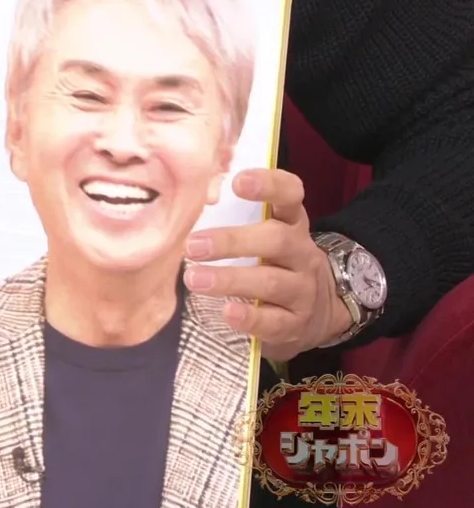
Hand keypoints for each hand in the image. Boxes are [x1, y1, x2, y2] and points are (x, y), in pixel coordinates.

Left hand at [181, 169, 351, 361]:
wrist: (321, 312)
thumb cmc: (278, 265)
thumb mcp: (267, 238)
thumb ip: (238, 221)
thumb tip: (186, 206)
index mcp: (292, 225)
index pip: (290, 197)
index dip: (269, 185)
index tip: (238, 182)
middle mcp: (302, 254)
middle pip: (276, 241)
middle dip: (232, 242)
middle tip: (193, 246)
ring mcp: (303, 291)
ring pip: (271, 282)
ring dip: (230, 280)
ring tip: (194, 280)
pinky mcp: (297, 324)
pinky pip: (275, 321)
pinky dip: (250, 317)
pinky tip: (227, 312)